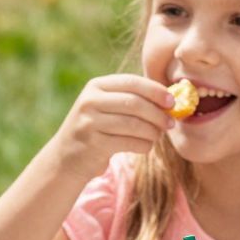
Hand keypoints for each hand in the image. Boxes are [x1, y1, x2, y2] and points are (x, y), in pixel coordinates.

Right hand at [50, 74, 173, 180]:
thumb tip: (170, 99)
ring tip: (157, 135)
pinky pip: (129, 142)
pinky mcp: (94, 144)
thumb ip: (132, 99)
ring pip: (134, 124)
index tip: (172, 101)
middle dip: (158, 113)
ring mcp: (90, 122)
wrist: (67, 157)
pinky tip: (145, 146)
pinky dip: (144, 145)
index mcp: (96, 86)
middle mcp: (90, 101)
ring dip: (153, 131)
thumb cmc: (98, 129)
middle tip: (170, 123)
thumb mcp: (108, 107)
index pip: (132, 82)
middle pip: (135, 103)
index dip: (155, 90)